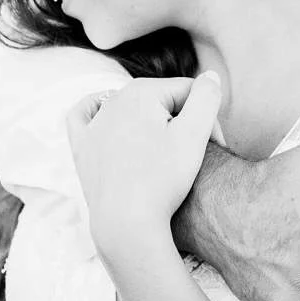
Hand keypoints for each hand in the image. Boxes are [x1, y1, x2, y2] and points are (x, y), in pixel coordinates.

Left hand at [66, 73, 223, 252]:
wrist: (127, 224)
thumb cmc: (164, 180)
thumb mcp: (195, 135)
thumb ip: (207, 98)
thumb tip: (210, 76)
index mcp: (141, 91)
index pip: (188, 93)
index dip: (209, 119)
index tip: (218, 148)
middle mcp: (112, 101)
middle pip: (161, 102)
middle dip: (182, 123)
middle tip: (195, 156)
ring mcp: (93, 124)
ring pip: (130, 109)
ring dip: (151, 123)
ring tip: (164, 151)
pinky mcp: (81, 147)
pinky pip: (84, 116)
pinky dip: (96, 112)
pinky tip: (105, 116)